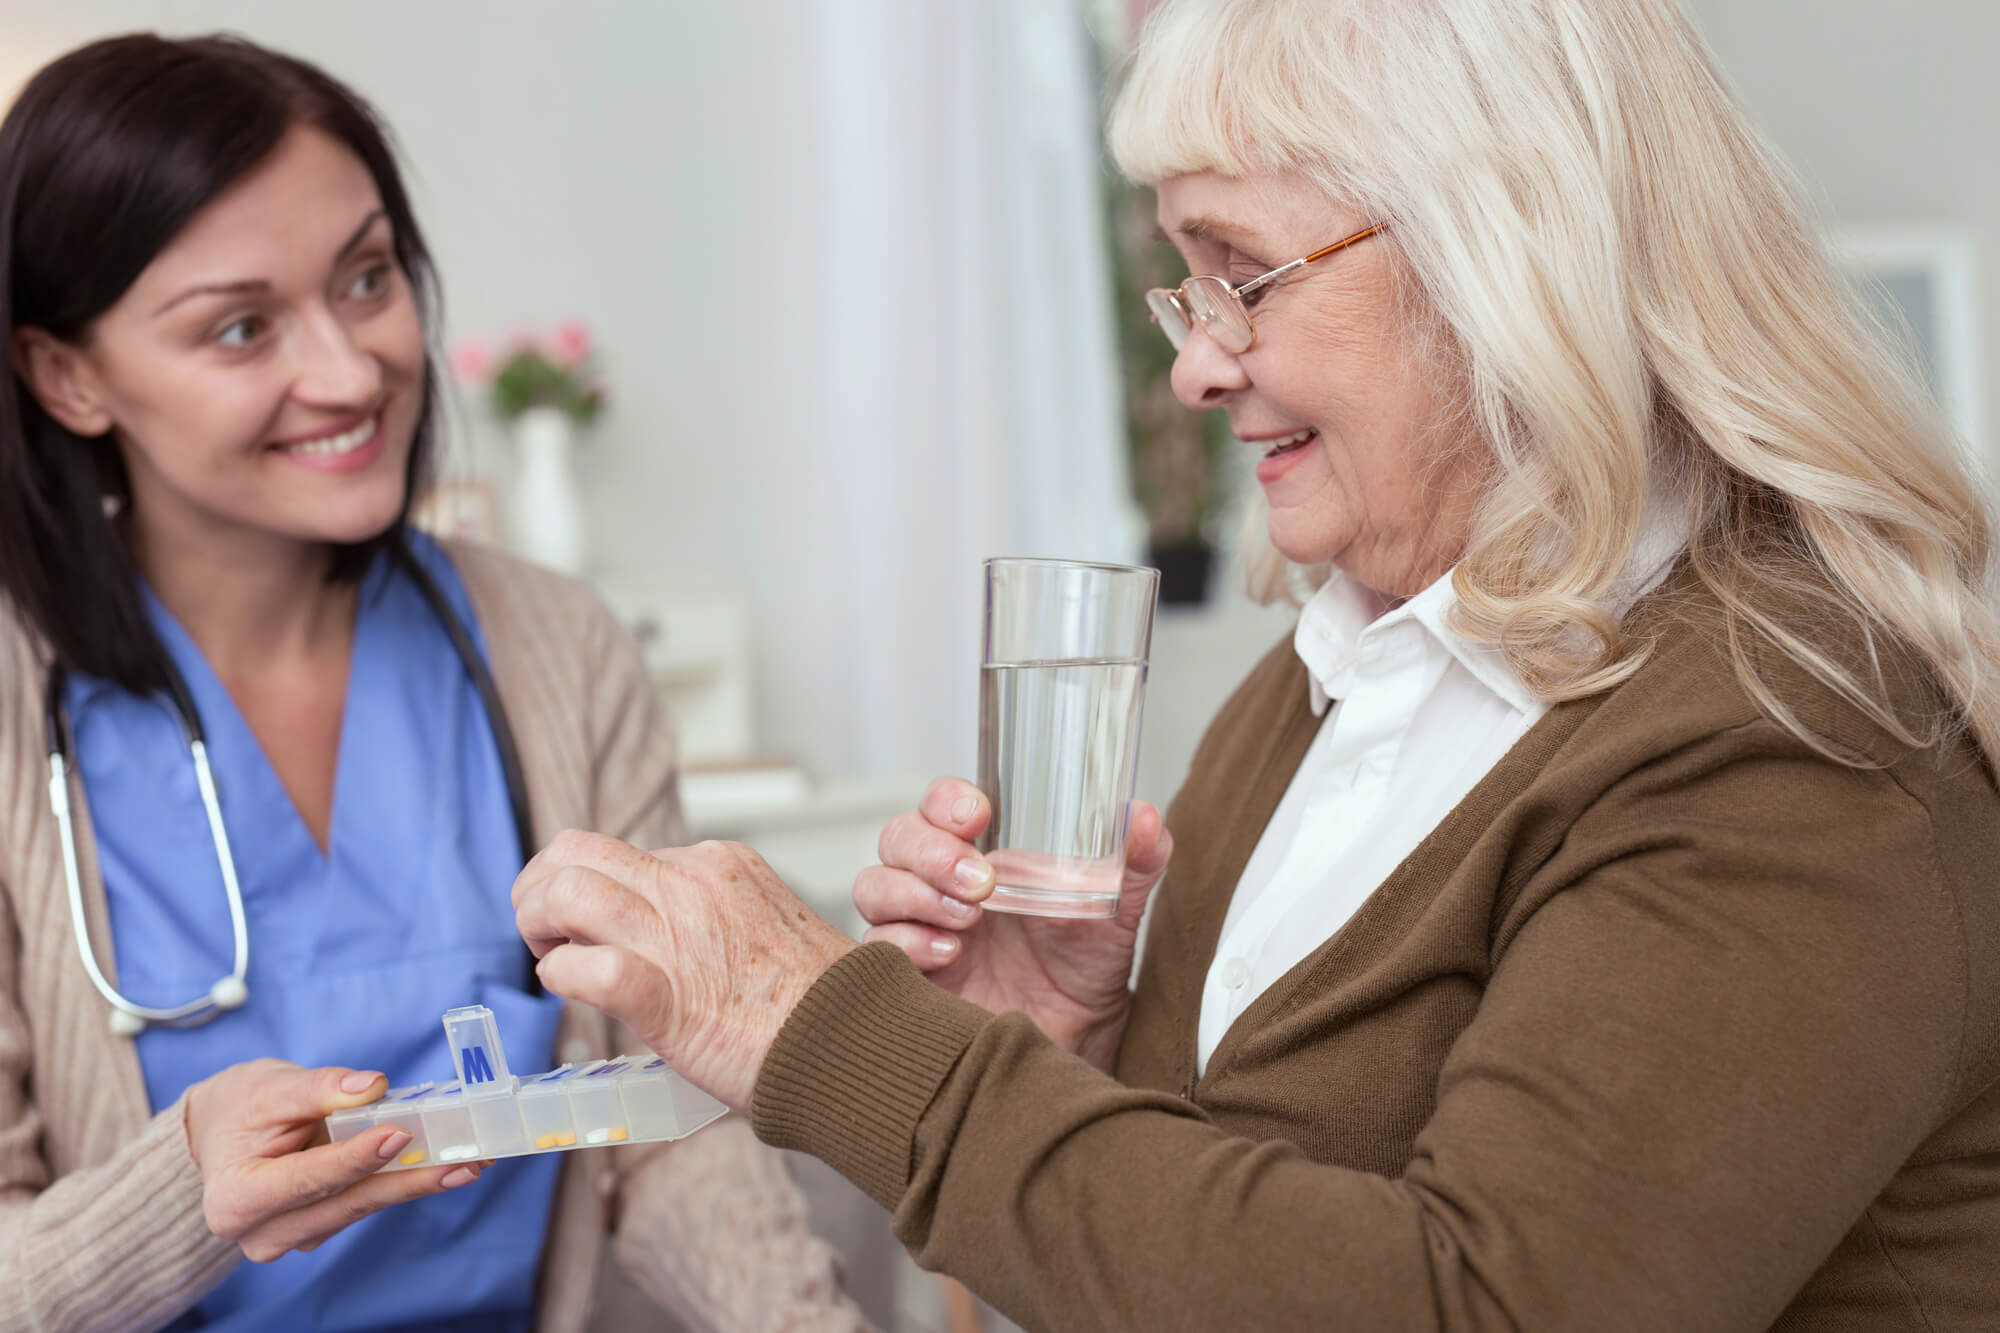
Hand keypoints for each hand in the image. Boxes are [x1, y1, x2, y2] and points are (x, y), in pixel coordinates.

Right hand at [186, 1059, 486, 1262]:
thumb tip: (372, 1086)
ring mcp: (293, 1236)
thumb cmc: (241, 1106)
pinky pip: (365, 1203)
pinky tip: (444, 1165)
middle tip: (463, 1163)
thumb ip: (319, 1088)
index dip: (354, 1160)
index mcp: (236, 1199)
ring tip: (470, 1163)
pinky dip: (402, 1182)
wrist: (225, 1130)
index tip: (399, 1136)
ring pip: (362, 1207)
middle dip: (407, 1181)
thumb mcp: (270, 1087)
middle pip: (344, 1203)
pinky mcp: (320, 1228)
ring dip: (416, 1184)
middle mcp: (263, 1232)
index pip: (303, 1181)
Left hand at [511, 830, 857, 1108]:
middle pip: (577, 851)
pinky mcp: (664, 996)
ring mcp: (678, 935)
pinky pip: (581, 967)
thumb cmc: (817, 1005)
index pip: (620, 851)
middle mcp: (694, 884)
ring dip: (535, 923)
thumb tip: (659, 939)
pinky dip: (560, 974)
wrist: (857, 1046)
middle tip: (540, 929)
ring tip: (544, 954)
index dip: (585, 884)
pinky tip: (568, 987)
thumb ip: (710, 919)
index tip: (583, 922)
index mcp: (720, 864)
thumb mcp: (765, 924)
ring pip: (567, 892)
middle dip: (539, 887)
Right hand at [852, 777, 1171, 1072]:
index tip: (977, 816)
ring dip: (915, 895)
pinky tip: (949, 955)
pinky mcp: (907, 974)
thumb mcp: (1117, 906)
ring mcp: (918, 926)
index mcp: (982, 849)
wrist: (1078, 1036)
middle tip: (981, 882)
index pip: (940, 805)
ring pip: (875, 887)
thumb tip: (1143, 818)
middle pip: (898, 839)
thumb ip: (1137, 859)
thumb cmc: (1085, 961)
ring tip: (968, 921)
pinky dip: (907, 944)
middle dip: (931, 852)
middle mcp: (939, 881)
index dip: (946, 801)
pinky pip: (876, 948)